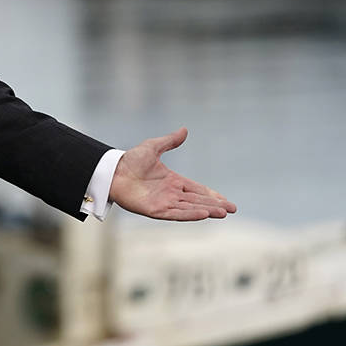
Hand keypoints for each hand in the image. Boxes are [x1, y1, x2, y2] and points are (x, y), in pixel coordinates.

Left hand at [110, 127, 236, 220]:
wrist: (112, 171)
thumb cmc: (130, 160)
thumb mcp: (152, 147)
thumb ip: (169, 141)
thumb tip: (184, 130)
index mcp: (172, 181)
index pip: (197, 189)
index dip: (211, 195)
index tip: (226, 200)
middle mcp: (171, 194)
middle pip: (197, 200)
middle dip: (215, 205)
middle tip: (232, 209)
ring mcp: (164, 203)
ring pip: (190, 208)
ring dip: (207, 210)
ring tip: (223, 213)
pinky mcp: (155, 210)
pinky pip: (176, 214)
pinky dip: (190, 214)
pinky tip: (203, 214)